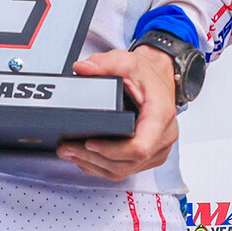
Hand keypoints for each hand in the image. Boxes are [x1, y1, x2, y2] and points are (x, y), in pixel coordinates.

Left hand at [57, 45, 179, 180]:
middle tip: (68, 148)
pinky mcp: (149, 156)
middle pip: (128, 162)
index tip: (90, 143)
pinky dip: (103, 166)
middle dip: (95, 158)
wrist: (158, 80)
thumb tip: (82, 68)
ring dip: (95, 165)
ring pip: (125, 170)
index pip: (140, 146)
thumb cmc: (146, 75)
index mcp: (160, 115)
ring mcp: (157, 150)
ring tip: (70, 152)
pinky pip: (126, 169)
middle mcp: (163, 136)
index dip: (113, 151)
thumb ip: (103, 63)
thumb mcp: (126, 61)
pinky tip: (84, 158)